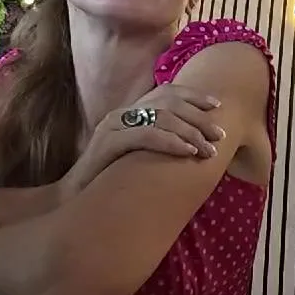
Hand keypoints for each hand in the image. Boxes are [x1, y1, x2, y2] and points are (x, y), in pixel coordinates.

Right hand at [55, 85, 223, 202]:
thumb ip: (160, 142)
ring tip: (208, 151)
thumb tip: (197, 141)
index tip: (217, 106)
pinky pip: (146, 135)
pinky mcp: (108, 143)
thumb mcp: (140, 157)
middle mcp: (121, 113)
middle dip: (199, 118)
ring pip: (161, 117)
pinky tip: (188, 153)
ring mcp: (113, 126)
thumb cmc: (111, 183)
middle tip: (219, 135)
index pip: (166, 91)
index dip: (194, 95)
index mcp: (130, 112)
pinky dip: (172, 142)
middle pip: (168, 102)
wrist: (74, 203)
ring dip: (191, 133)